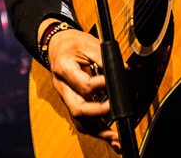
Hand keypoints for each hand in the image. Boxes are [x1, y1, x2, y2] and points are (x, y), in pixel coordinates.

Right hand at [44, 24, 123, 152]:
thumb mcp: (88, 42)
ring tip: (115, 137)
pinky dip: (96, 130)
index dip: (101, 85)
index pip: (83, 85)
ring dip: (98, 130)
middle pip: (78, 108)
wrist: (57, 44)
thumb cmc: (72, 43)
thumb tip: (123, 71)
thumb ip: (105, 57)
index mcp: (63, 68)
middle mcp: (62, 86)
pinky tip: (109, 135)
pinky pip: (81, 120)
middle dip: (98, 115)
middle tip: (115, 111)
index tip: (115, 82)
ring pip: (79, 120)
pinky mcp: (72, 102)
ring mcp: (66, 96)